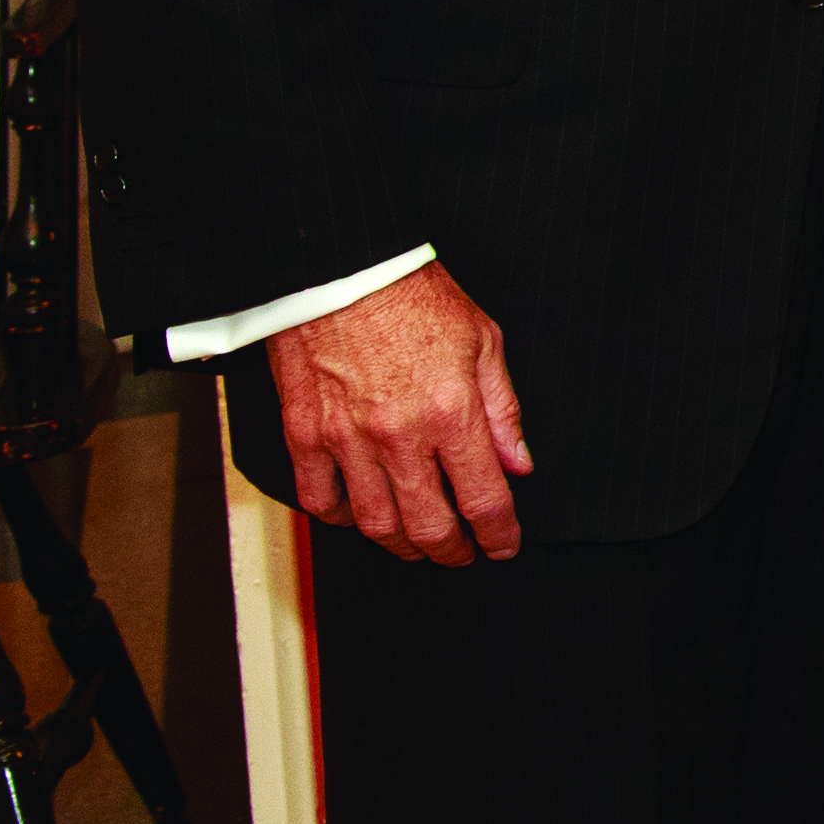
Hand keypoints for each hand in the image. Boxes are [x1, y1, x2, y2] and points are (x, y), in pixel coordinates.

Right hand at [271, 263, 531, 564]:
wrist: (342, 269)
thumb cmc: (415, 297)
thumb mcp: (485, 342)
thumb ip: (503, 410)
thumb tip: (519, 463)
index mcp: (452, 413)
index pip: (484, 499)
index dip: (498, 534)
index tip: (503, 546)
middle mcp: (399, 435)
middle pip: (429, 525)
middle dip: (452, 551)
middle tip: (462, 554)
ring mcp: (347, 439)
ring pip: (374, 523)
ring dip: (400, 545)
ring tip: (417, 545)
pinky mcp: (304, 434)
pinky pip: (318, 498)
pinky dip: (338, 518)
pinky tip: (357, 516)